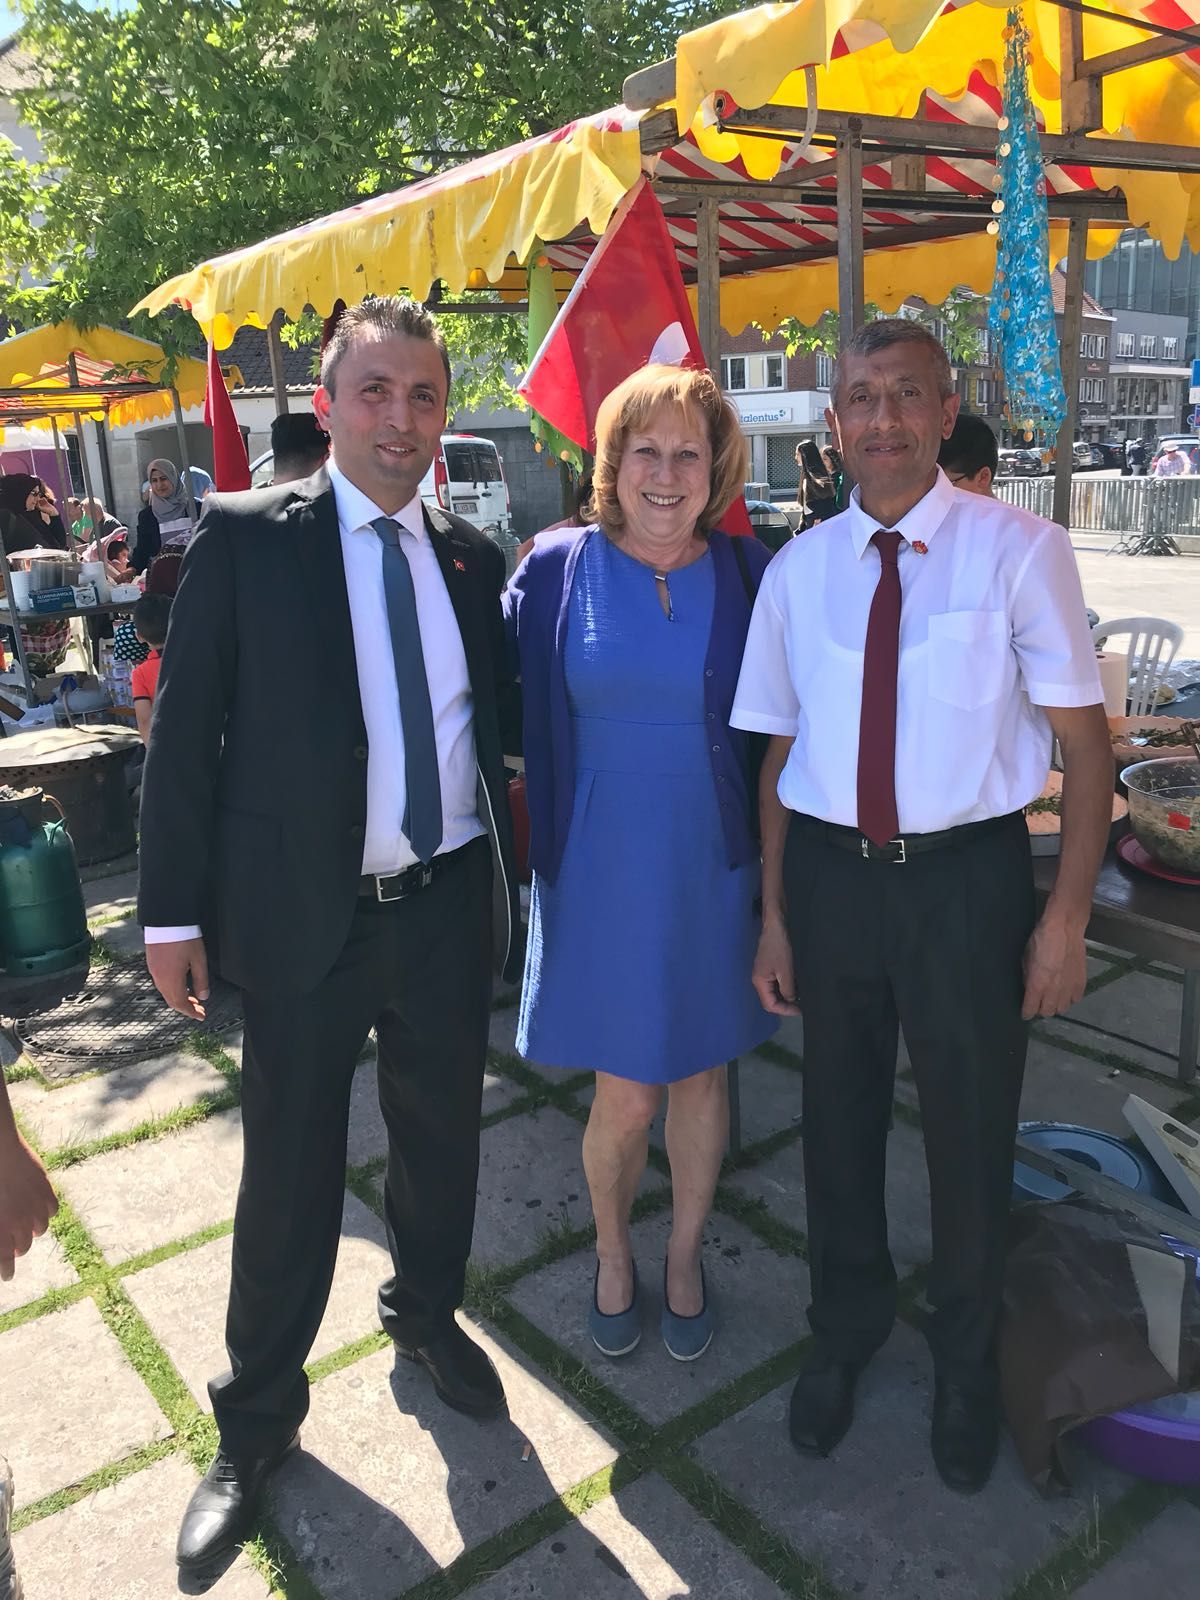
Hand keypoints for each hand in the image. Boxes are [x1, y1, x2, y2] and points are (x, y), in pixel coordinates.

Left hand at [0, 1129, 57, 1280]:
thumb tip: (3, 1241)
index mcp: (0, 1231)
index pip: (4, 1261)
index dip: (6, 1271)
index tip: (7, 1276)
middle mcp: (19, 1224)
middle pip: (23, 1247)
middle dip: (18, 1249)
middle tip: (14, 1245)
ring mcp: (35, 1208)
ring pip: (39, 1230)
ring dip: (31, 1230)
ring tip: (25, 1223)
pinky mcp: (46, 1193)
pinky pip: (51, 1211)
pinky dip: (44, 1212)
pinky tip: (36, 1207)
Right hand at [146, 936, 209, 1020]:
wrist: (166, 921)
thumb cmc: (184, 938)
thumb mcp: (198, 960)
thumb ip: (201, 980)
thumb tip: (204, 996)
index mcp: (172, 980)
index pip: (181, 1004)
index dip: (191, 1012)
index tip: (200, 1016)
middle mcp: (160, 978)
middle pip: (171, 1001)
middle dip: (186, 1007)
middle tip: (198, 1009)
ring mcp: (153, 970)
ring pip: (165, 992)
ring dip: (178, 998)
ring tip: (191, 998)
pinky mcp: (152, 963)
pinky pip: (161, 983)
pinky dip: (171, 989)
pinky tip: (180, 984)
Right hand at [753, 920, 801, 1014]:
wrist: (776, 925)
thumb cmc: (779, 947)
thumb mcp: (786, 971)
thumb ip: (788, 989)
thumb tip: (792, 1001)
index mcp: (760, 982)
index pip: (770, 1005)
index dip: (785, 1010)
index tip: (800, 1010)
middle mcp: (760, 980)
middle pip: (771, 1000)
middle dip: (786, 1004)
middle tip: (803, 1005)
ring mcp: (765, 973)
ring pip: (775, 992)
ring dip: (788, 996)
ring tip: (802, 997)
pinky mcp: (770, 967)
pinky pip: (778, 982)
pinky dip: (787, 986)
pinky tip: (798, 986)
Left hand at [1021, 916, 1086, 1019]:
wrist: (1064, 928)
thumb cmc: (1040, 939)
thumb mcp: (1025, 958)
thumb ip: (1027, 977)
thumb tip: (1029, 988)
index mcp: (1037, 984)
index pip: (1030, 1009)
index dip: (1026, 1012)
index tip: (1025, 1012)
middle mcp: (1054, 990)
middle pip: (1047, 1012)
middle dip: (1040, 1009)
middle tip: (1038, 1001)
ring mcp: (1069, 987)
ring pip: (1062, 1008)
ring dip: (1055, 1004)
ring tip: (1052, 996)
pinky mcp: (1081, 982)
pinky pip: (1076, 999)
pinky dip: (1069, 998)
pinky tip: (1065, 990)